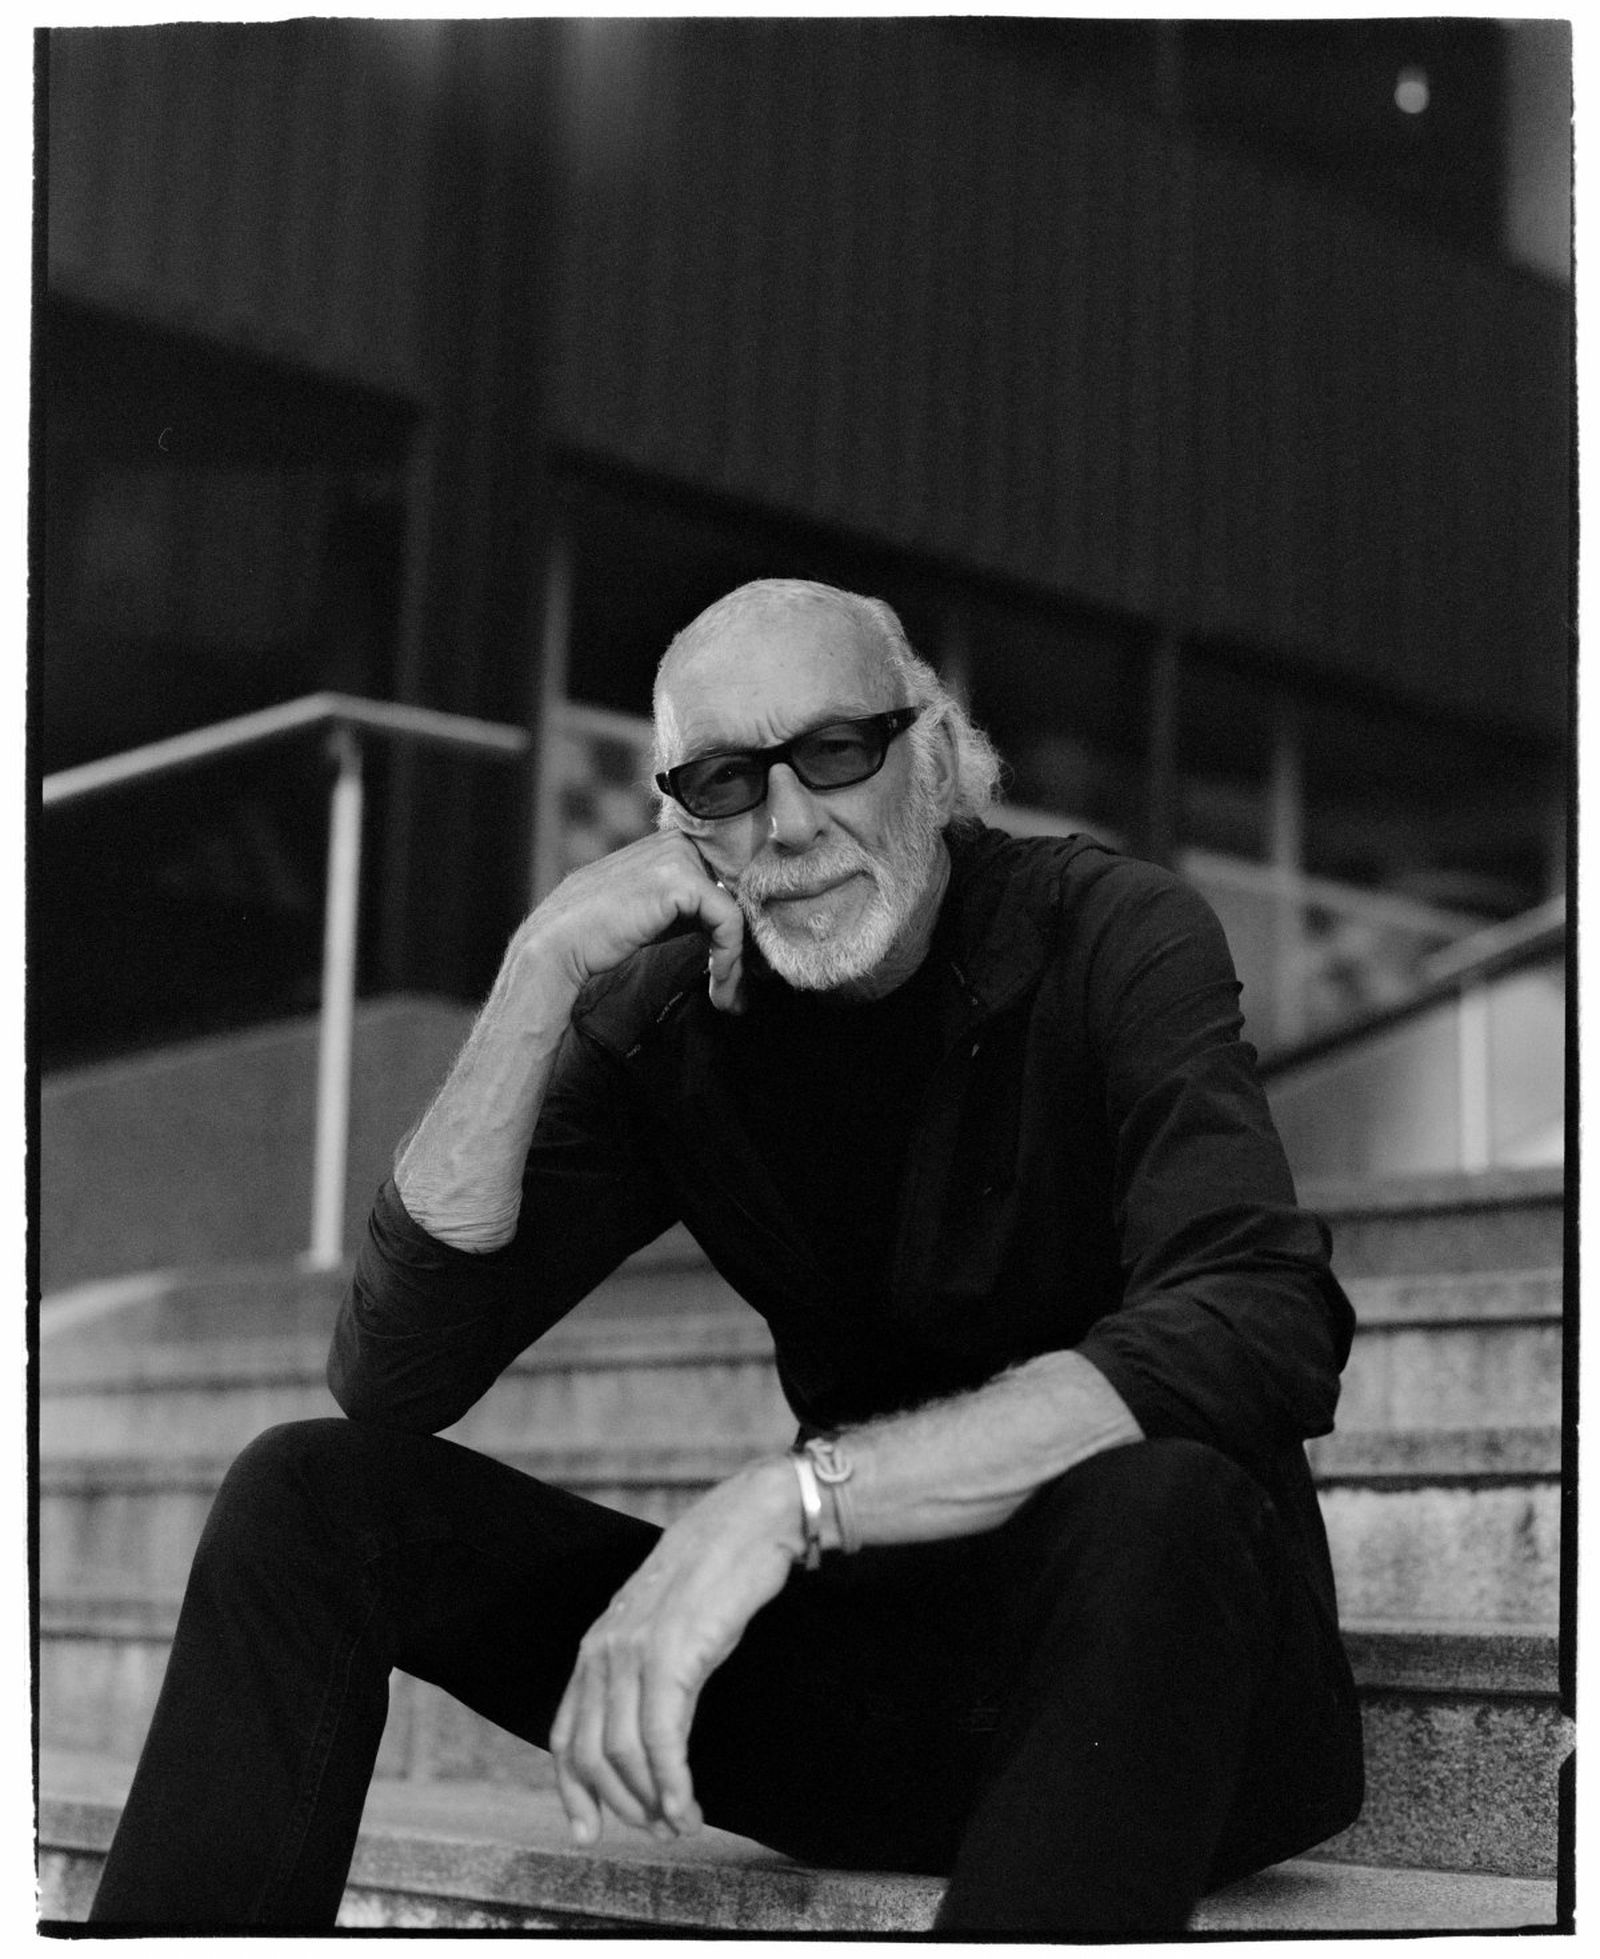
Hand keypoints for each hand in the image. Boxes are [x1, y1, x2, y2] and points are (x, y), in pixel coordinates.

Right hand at [528, 829, 746, 1012]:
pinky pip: (728, 920)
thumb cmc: (598, 934)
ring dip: (737, 960)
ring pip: (737, 908)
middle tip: (741, 988)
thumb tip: (731, 924)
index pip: (726, 878)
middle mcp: (677, 841)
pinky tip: (719, 985)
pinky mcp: (681, 882)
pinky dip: (730, 958)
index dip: (740, 920)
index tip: (737, 965)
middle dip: (743, 942)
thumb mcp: (650, 911)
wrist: (557, 944)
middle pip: (738, 891)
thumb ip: (687, 906)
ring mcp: (678, 857)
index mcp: (669, 843)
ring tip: (728, 996)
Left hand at [549, 1459, 800, 1843]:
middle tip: (659, 1832)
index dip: (573, 1792)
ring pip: (624, 1753)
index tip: (588, 1833)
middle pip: (592, 1755)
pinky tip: (687, 1806)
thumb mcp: (662, 1624)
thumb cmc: (715, 1574)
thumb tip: (644, 1726)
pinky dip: (672, 1782)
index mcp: (596, 1646)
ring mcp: (635, 1651)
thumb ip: (641, 1668)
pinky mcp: (673, 1655)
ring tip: (681, 1824)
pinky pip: (661, 1737)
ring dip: (652, 1802)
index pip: (565, 1736)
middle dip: (622, 1805)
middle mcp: (604, 1650)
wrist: (749, 1522)